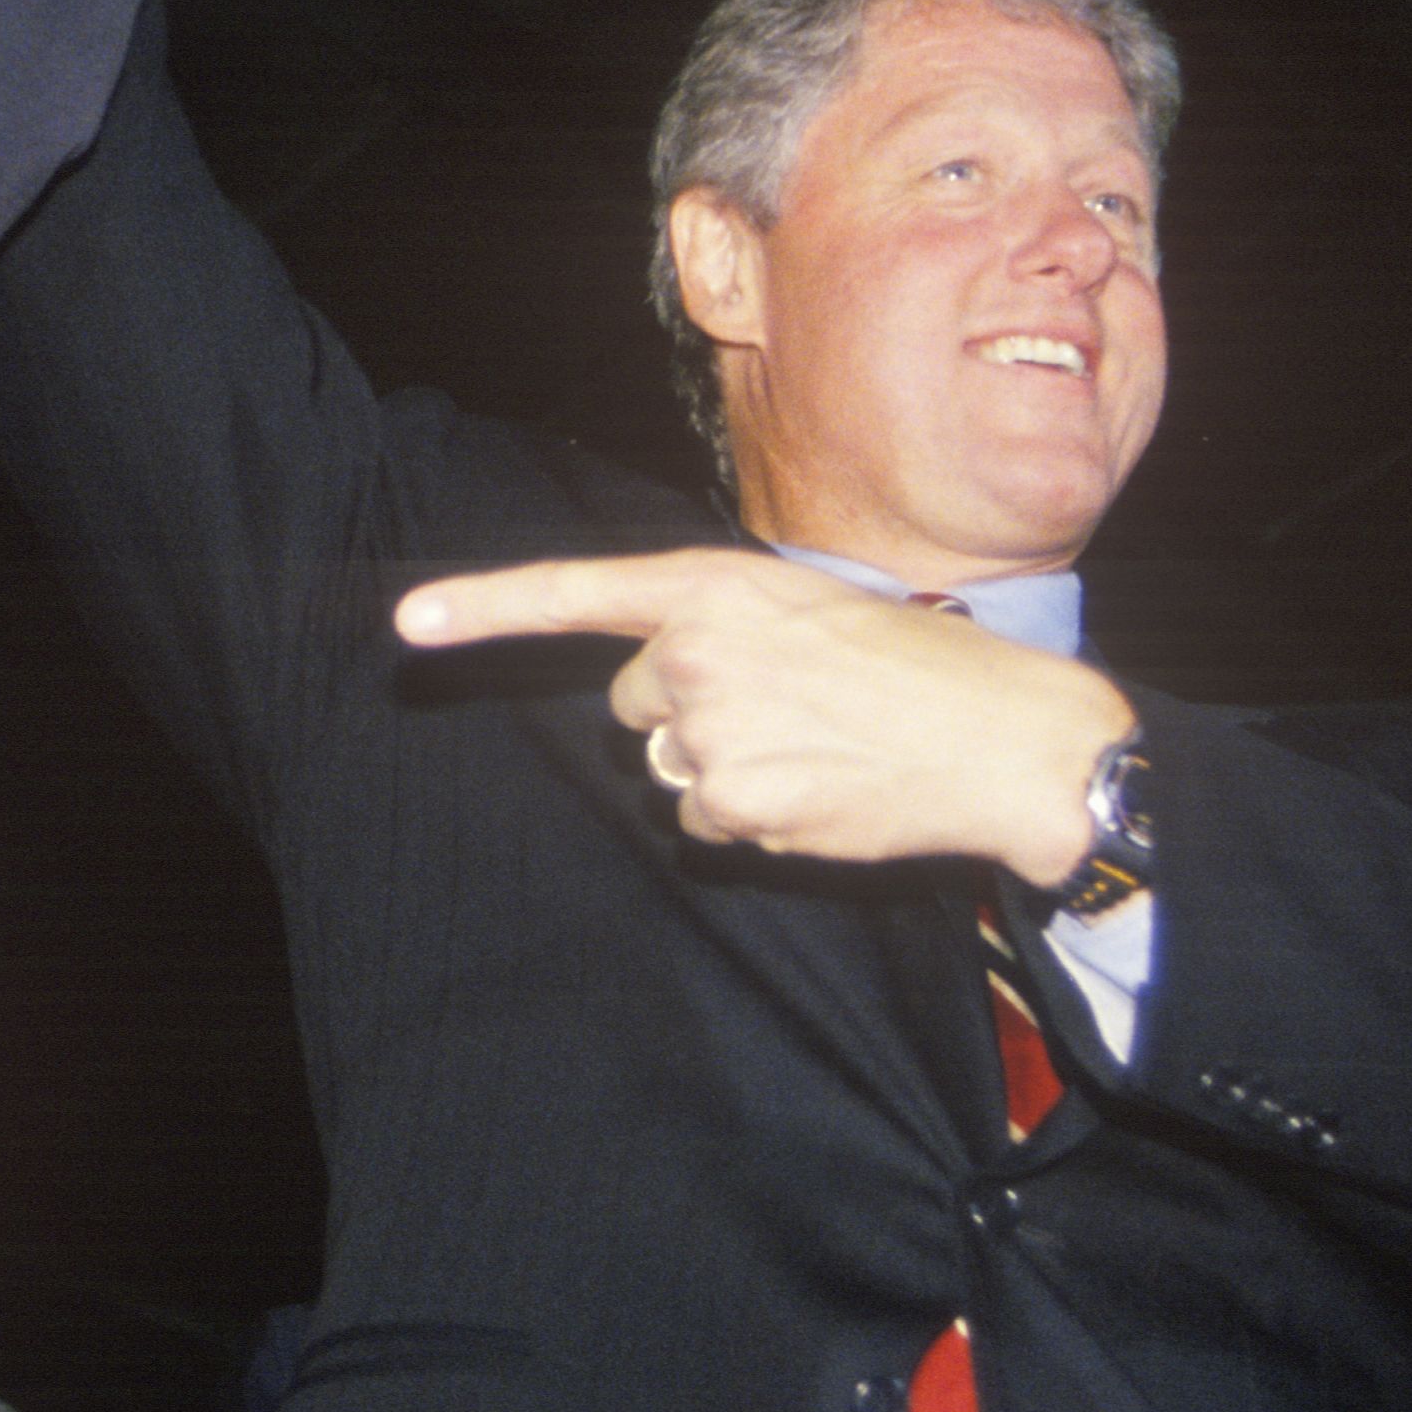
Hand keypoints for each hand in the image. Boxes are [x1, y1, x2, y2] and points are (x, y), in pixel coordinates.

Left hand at [397, 549, 1134, 885]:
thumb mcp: (806, 609)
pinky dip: (753, 821)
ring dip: (727, 771)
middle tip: (791, 707)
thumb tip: (654, 691)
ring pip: (671, 770)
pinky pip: (706, 826)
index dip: (484, 607)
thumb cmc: (914, 670)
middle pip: (634, 704)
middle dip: (691, 712)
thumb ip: (718, 630)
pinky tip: (821, 792)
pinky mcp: (734, 804)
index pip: (577, 591)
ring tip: (817, 750)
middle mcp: (696, 650)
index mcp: (716, 585)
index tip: (408, 623)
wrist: (1003, 737)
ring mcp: (711, 730)